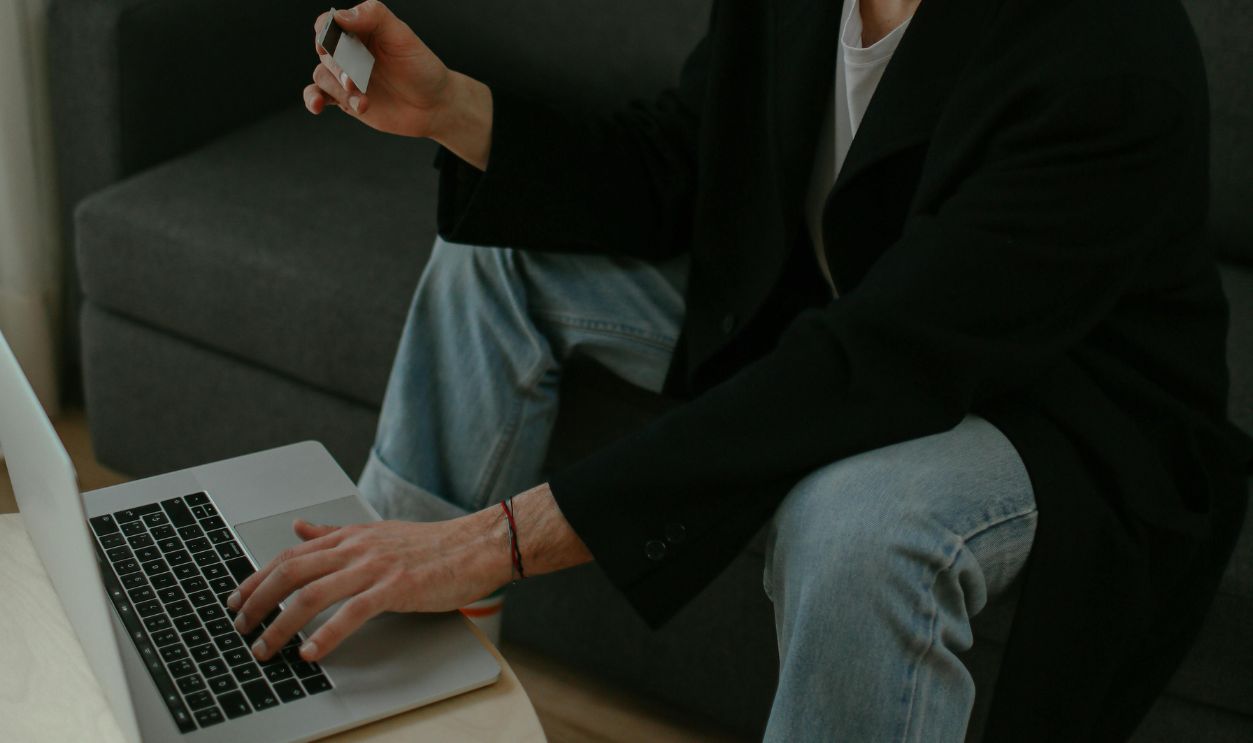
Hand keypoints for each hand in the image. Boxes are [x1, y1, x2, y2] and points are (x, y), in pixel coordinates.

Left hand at [229, 483, 591, 662]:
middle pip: (290, 573)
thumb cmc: (432, 545)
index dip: (256, 578)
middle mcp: (355, 549)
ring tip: (266, 648)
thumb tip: (300, 528)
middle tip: (240, 628)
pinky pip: (351, 613)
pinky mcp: (395, 588)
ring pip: (311, 595)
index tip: (237, 600)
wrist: (476, 545)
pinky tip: (312, 652)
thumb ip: (334, 534)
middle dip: (257, 603)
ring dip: (281, 625)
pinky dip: (327, 635)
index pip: (289, 555)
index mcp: (349, 537)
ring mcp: (374, 567)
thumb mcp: (376, 533)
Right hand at [305, 1, 444, 134]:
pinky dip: (313, 99)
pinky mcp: (345, 98)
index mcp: (360, 29)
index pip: (330, 24)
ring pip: (323, 76)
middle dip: (338, 68)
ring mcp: (346, 75)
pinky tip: (317, 105)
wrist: (434, 105)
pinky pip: (319, 95)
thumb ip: (374, 17)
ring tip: (363, 103)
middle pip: (325, 52)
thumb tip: (340, 16)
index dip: (326, 32)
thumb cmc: (421, 67)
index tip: (330, 45)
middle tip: (354, 81)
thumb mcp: (402, 36)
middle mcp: (349, 51)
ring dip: (338, 90)